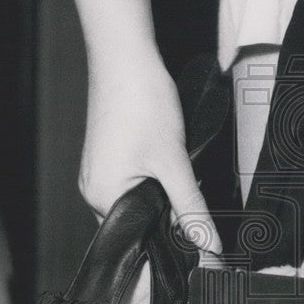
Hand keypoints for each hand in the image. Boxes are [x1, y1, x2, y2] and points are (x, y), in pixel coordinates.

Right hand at [79, 48, 222, 255]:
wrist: (125, 58)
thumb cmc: (143, 103)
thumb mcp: (175, 163)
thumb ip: (191, 209)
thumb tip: (209, 246)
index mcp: (103, 198)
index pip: (136, 242)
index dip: (166, 245)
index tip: (194, 245)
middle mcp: (94, 190)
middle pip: (137, 224)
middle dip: (166, 220)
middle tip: (194, 206)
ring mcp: (99, 172)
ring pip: (137, 203)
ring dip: (162, 199)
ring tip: (179, 177)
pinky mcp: (108, 157)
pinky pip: (132, 183)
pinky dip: (154, 182)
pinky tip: (168, 165)